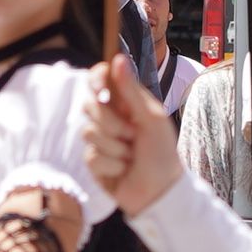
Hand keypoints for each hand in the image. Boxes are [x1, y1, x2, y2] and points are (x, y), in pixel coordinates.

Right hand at [81, 59, 188, 212]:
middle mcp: (111, 118)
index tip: (100, 91)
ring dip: (115, 148)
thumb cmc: (162, 153)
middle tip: (133, 135)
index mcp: (126, 103)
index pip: (101, 80)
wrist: (160, 192)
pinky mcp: (94, 161)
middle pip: (90, 106)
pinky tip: (123, 170)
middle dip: (112, 123)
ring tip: (131, 157)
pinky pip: (91, 156)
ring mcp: (101, 139)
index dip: (96, 81)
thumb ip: (131, 91)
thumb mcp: (151, 119)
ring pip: (89, 132)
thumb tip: (117, 58)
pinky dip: (111, 165)